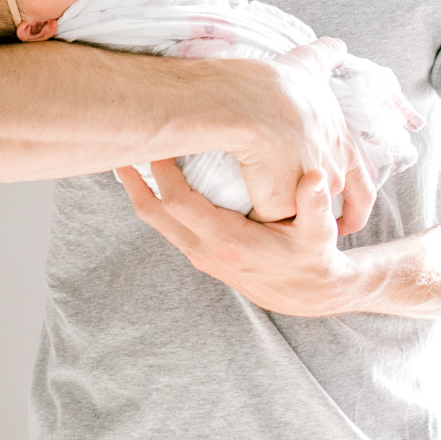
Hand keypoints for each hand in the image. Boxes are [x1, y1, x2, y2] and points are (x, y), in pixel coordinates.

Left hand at [115, 162, 365, 316]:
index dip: (163, 174)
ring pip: (158, 223)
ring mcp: (202, 255)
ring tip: (129, 160)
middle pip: (155, 215)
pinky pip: (169, 227)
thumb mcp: (320, 234)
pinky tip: (155, 181)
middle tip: (119, 149)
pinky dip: (157, 204)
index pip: (181, 205)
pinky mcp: (204, 255)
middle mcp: (208, 251)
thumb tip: (315, 175)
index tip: (159, 143)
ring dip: (141, 192)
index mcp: (229, 243)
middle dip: (135, 183)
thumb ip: (315, 204)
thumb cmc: (314, 259)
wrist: (310, 296)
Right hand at [224, 38, 375, 232]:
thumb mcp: (310, 65)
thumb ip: (327, 56)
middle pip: (326, 208)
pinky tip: (239, 204)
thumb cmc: (280, 84)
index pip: (364, 191)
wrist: (250, 101)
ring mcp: (305, 193)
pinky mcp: (276, 204)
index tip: (346, 224)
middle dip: (313, 217)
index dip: (356, 209)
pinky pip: (263, 217)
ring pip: (295, 216)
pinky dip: (252, 213)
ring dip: (282, 217)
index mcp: (343, 148)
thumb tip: (338, 44)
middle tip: (300, 229)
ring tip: (264, 217)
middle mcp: (331, 174)